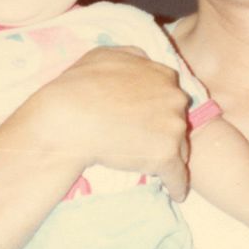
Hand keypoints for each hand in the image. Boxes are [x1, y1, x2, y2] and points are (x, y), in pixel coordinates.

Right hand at [0, 46, 191, 199]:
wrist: (69, 119)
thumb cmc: (80, 86)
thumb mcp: (105, 55)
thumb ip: (131, 56)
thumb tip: (144, 60)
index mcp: (163, 74)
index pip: (170, 95)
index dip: (159, 109)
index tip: (149, 120)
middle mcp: (174, 98)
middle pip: (177, 120)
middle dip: (166, 131)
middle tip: (149, 143)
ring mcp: (173, 127)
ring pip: (180, 147)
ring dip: (171, 156)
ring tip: (160, 168)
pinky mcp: (166, 155)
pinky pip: (178, 176)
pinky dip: (177, 185)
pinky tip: (175, 192)